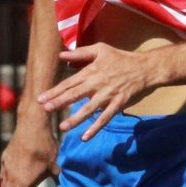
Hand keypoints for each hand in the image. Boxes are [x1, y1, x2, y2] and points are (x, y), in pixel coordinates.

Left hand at [37, 43, 162, 136]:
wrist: (145, 67)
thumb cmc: (121, 57)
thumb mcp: (101, 49)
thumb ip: (80, 53)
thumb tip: (61, 55)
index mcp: (91, 71)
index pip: (69, 83)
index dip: (54, 91)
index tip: (41, 99)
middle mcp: (97, 84)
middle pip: (75, 95)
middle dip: (59, 103)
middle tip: (45, 109)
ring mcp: (108, 95)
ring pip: (89, 109)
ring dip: (75, 118)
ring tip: (63, 127)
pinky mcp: (118, 104)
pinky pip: (105, 118)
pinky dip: (95, 128)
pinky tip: (85, 136)